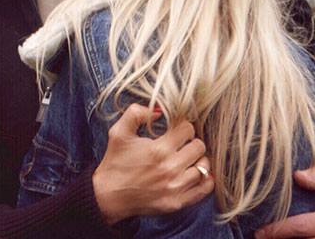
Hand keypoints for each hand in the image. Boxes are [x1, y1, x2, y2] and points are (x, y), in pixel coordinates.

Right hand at [92, 103, 213, 223]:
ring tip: (187, 158)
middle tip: (182, 144)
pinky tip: (195, 173)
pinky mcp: (177, 203)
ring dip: (198, 159)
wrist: (108, 196)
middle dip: (191, 141)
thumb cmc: (114, 162)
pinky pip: (205, 189)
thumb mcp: (118, 132)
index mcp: (158, 149)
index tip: (176, 130)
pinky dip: (205, 179)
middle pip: (199, 147)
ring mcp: (175, 188)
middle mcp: (170, 169)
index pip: (187, 129)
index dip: (182, 126)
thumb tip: (158, 110)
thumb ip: (135, 113)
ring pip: (204, 167)